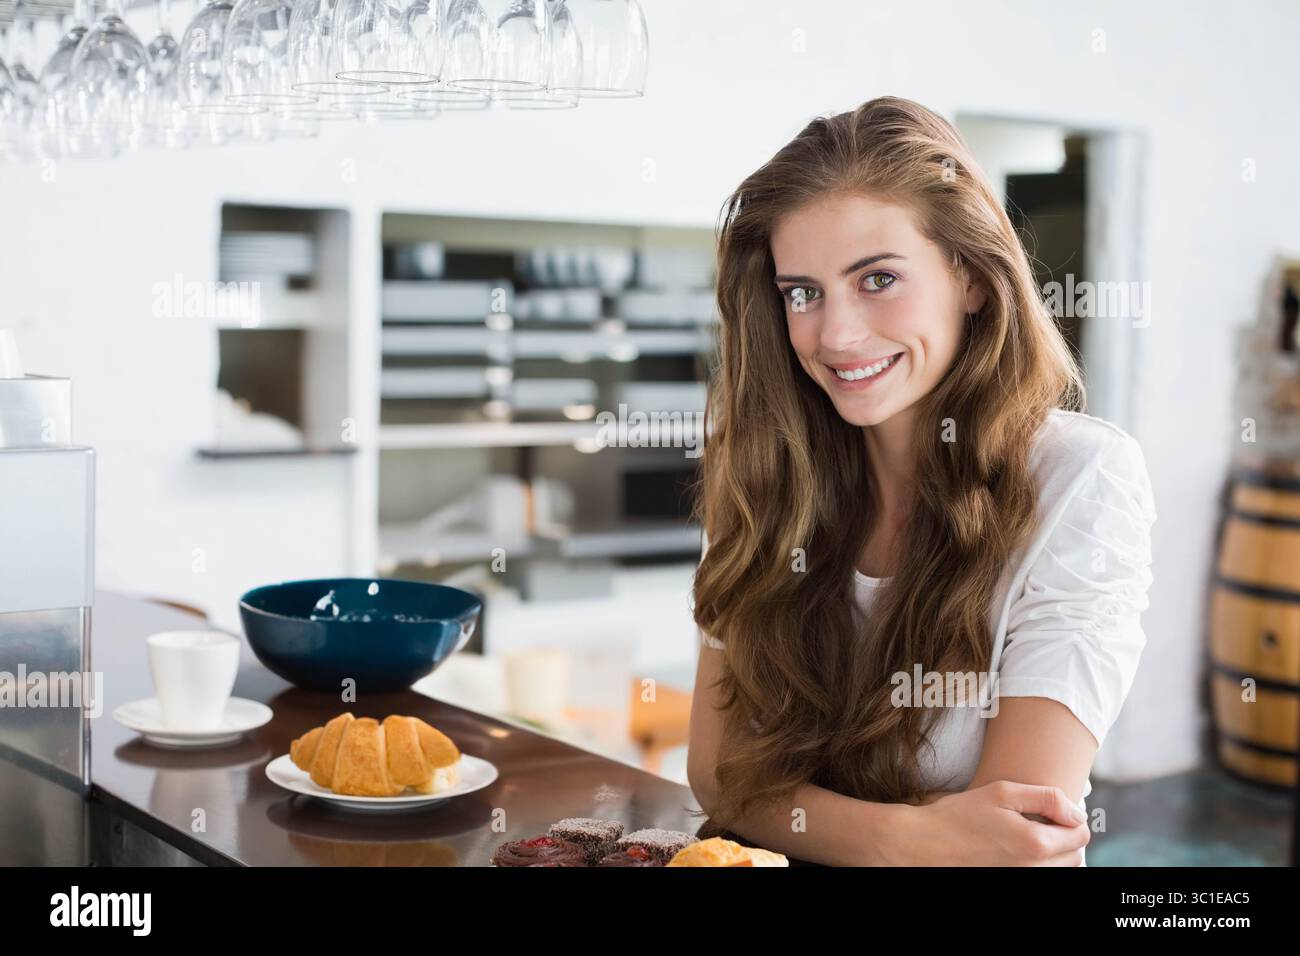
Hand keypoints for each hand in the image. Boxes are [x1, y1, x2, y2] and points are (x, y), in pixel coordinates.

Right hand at [889, 781, 1089, 865]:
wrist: (925, 844)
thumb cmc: (959, 815)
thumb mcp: (1002, 792)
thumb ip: (1047, 799)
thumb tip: (1077, 812)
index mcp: (1035, 843)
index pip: (1081, 835)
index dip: (1073, 818)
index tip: (1055, 809)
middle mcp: (1033, 868)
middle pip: (1076, 857)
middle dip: (1067, 836)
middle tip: (1045, 819)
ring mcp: (1022, 880)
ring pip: (1061, 869)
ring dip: (1056, 852)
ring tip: (1032, 833)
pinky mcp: (1011, 883)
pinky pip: (1041, 875)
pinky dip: (1040, 863)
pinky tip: (1020, 848)